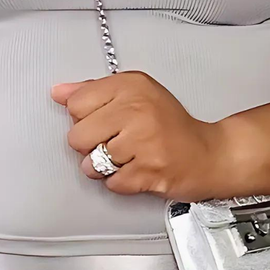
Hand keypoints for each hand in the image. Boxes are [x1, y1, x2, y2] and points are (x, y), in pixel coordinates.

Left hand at [50, 70, 244, 198]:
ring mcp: (143, 141)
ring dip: (106, 167)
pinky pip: (111, 183)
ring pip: (91, 163)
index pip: (76, 103)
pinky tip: (139, 170)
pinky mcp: (148, 171)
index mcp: (131, 86)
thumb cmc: (172, 127)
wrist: (209, 155)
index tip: (107, 120)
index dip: (86, 118)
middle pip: (77, 136)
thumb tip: (59, 92)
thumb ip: (95, 91)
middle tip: (117, 142)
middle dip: (92, 146)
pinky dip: (122, 182)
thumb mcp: (138, 95)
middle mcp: (137, 109)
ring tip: (129, 158)